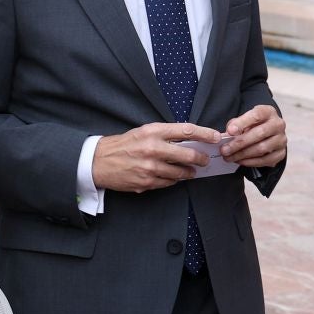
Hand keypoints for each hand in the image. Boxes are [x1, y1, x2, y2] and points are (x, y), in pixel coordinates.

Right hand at [91, 122, 226, 192]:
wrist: (98, 161)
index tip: (216, 137)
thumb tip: (190, 140)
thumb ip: (165, 135)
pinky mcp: (146, 182)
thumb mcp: (143, 132)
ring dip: (188, 173)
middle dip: (200, 158)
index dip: (205, 134)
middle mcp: (152, 148)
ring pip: (180, 172)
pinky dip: (173, 180)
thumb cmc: (123, 145)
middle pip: (188, 154)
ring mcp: (150, 167)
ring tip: (191, 172)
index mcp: (153, 131)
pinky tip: (172, 177)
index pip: (186, 130)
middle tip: (205, 160)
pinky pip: (168, 183)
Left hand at [219, 104, 285, 168]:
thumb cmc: (252, 125)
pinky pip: (265, 160)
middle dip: (239, 143)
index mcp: (268, 112)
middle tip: (224, 150)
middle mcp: (278, 124)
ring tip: (229, 157)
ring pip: (262, 148)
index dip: (242, 123)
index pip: (257, 115)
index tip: (230, 131)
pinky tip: (240, 161)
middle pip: (259, 133)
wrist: (268, 135)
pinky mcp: (281, 153)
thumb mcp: (244, 120)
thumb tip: (227, 135)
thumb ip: (235, 125)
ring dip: (242, 154)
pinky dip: (250, 162)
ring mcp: (281, 140)